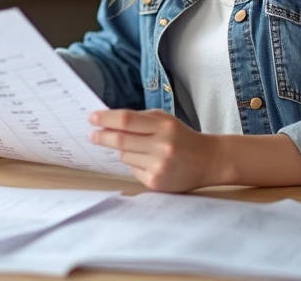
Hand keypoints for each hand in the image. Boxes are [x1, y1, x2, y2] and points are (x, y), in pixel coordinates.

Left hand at [89, 109, 225, 191]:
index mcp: (164, 126)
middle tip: (92, 134)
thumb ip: (139, 119)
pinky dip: (134, 164)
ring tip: (139, 148)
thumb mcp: (165, 120)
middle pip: (121, 140)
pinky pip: (132, 170)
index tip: (92, 118)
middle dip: (102, 136)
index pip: (126, 121)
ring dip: (123, 151)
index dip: (106, 119)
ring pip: (124, 156)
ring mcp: (158, 166)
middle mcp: (161, 146)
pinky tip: (148, 162)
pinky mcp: (156, 182)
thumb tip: (108, 122)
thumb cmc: (182, 137)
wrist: (208, 161)